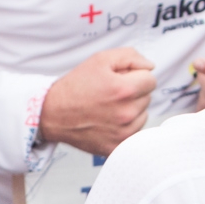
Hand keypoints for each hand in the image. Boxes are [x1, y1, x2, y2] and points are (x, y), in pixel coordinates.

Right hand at [39, 47, 155, 155]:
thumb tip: (149, 66)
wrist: (53, 114)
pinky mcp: (117, 146)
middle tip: (111, 93)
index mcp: (124, 90)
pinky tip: (109, 120)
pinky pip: (134, 132)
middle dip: (133, 92)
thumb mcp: (100, 60)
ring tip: (109, 107)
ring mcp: (123, 133)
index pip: (151, 80)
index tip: (122, 79)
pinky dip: (126, 126)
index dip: (136, 76)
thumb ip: (130, 56)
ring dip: (132, 109)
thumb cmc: (74, 87)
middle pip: (148, 97)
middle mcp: (126, 113)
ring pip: (143, 115)